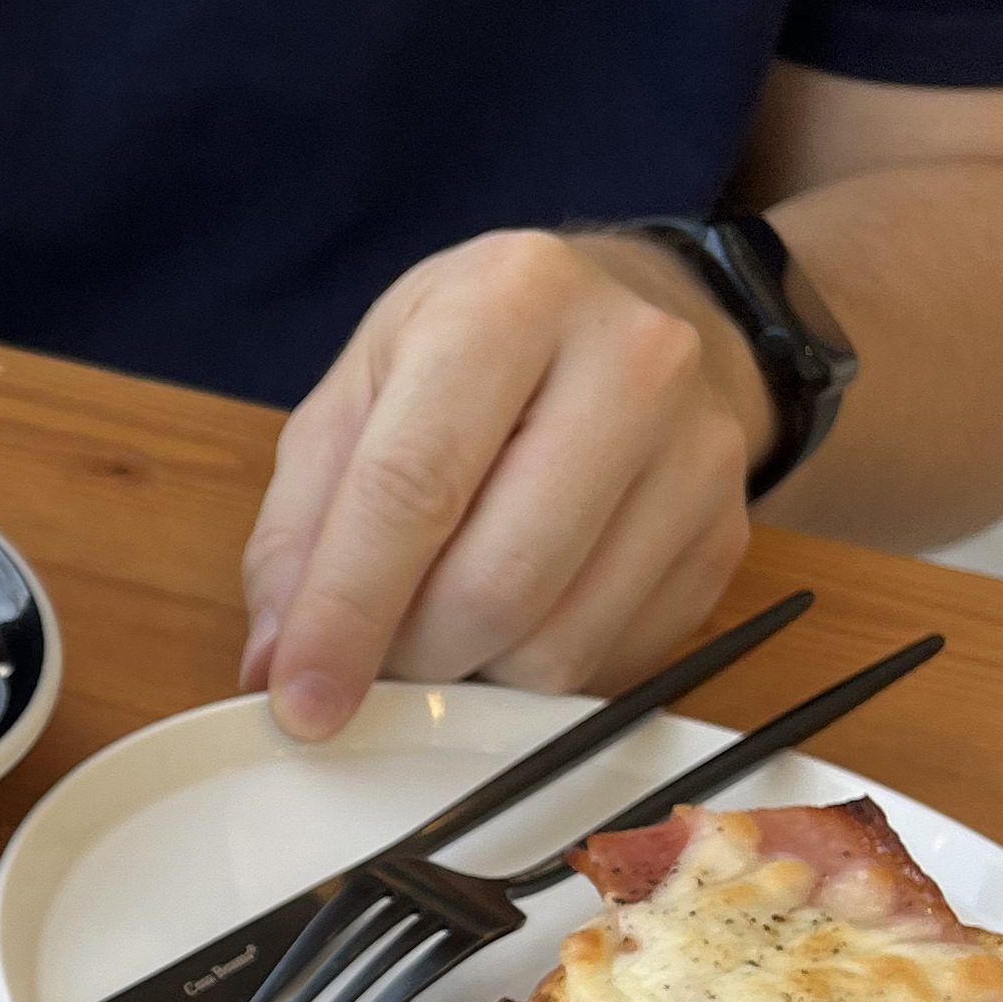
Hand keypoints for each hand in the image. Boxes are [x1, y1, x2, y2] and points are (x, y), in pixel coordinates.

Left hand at [239, 229, 768, 738]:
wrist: (620, 324)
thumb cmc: (463, 365)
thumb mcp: (352, 403)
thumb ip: (295, 533)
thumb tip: (277, 666)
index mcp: (510, 299)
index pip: (413, 488)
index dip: (345, 614)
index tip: (300, 702)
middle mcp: (630, 361)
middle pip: (496, 582)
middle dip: (410, 656)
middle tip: (373, 659)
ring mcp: (698, 451)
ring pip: (557, 641)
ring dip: (471, 673)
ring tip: (440, 627)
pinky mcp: (725, 535)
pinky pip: (610, 662)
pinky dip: (534, 676)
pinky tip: (513, 619)